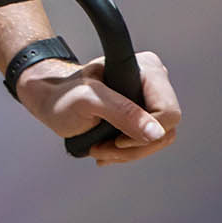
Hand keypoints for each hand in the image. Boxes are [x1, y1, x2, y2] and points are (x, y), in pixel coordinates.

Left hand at [17, 50, 180, 165]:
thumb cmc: (63, 95)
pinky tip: (105, 150)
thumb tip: (156, 133)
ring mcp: (150, 100)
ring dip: (127, 153)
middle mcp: (154, 83)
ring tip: (99, 149)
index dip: (145, 132)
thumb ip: (121, 113)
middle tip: (102, 148)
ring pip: (158, 141)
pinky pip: (149, 143)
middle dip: (133, 147)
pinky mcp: (143, 116)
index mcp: (147, 69)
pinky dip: (126, 152)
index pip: (169, 112)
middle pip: (165, 131)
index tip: (116, 138)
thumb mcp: (87, 101)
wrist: (52, 100)